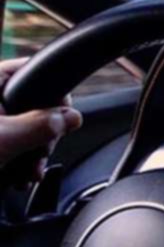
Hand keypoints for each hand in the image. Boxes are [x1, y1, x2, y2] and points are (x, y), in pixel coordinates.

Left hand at [0, 58, 82, 186]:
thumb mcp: (5, 138)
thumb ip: (41, 125)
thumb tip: (73, 118)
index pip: (31, 71)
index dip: (53, 92)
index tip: (63, 115)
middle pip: (34, 104)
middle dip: (44, 135)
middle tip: (40, 152)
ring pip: (26, 128)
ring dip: (34, 153)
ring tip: (29, 172)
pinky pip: (15, 145)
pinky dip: (21, 161)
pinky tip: (20, 176)